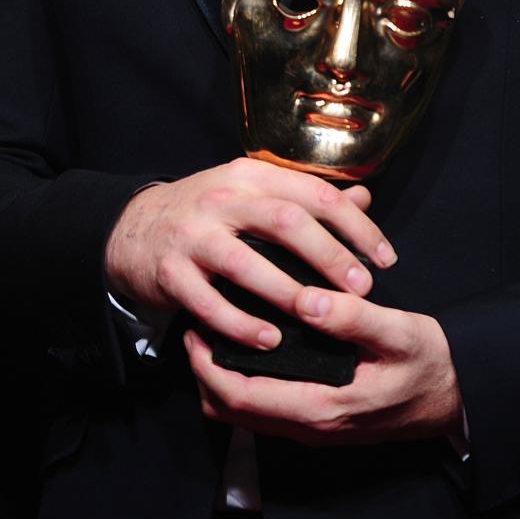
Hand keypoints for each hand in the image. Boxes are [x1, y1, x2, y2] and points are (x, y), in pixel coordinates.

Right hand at [103, 159, 395, 350]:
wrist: (134, 229)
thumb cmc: (208, 213)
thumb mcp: (254, 192)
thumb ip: (305, 197)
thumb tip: (364, 200)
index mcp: (251, 176)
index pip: (314, 193)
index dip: (355, 225)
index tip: (385, 258)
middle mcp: (223, 199)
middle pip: (286, 222)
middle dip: (330, 256)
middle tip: (361, 288)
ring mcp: (194, 235)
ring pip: (248, 262)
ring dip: (289, 292)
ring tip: (320, 315)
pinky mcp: (171, 272)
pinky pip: (210, 303)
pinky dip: (242, 324)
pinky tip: (269, 342)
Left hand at [184, 286, 462, 444]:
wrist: (457, 398)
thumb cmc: (430, 364)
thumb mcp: (399, 333)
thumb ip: (352, 317)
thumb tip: (306, 298)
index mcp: (320, 408)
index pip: (240, 397)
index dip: (207, 364)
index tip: (194, 325)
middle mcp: (309, 426)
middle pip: (230, 411)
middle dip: (204, 370)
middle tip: (195, 322)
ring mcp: (313, 426)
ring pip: (245, 413)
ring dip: (222, 377)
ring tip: (217, 326)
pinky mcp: (320, 417)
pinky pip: (265, 407)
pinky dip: (245, 381)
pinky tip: (252, 342)